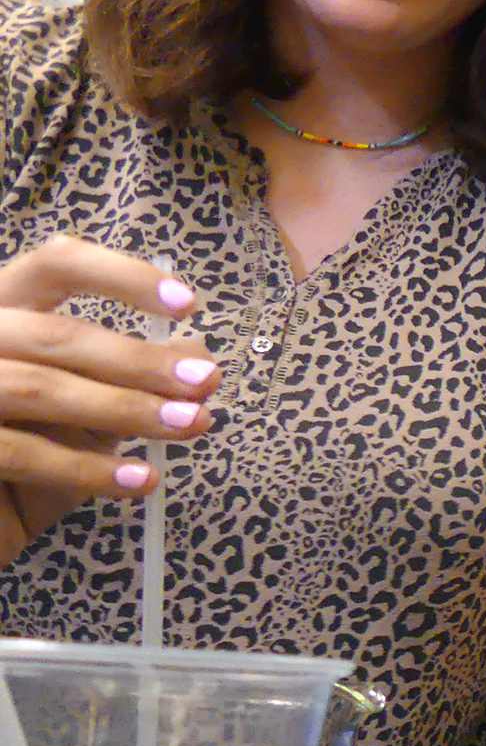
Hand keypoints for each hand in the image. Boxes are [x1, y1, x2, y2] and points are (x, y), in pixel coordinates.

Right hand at [0, 236, 220, 560]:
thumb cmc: (32, 454)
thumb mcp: (91, 411)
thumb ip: (133, 378)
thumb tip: (198, 352)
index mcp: (2, 312)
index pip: (54, 266)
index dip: (121, 277)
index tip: (186, 303)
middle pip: (56, 334)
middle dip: (139, 360)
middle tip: (205, 380)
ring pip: (40, 388)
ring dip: (125, 409)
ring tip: (190, 424)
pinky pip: (24, 453)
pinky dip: (89, 469)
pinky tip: (141, 479)